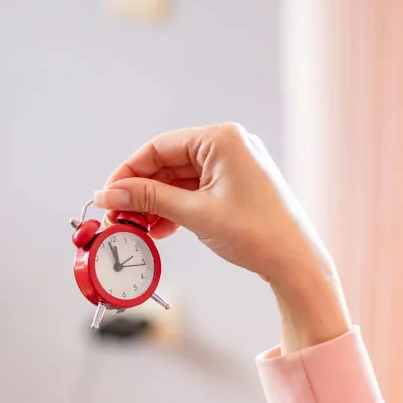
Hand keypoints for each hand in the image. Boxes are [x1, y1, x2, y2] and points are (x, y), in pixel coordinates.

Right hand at [96, 123, 350, 351]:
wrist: (296, 263)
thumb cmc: (254, 234)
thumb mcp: (194, 214)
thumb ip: (149, 199)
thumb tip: (109, 194)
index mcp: (222, 139)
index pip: (159, 147)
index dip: (128, 172)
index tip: (107, 196)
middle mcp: (229, 145)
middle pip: (168, 163)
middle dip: (141, 192)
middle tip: (118, 217)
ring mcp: (234, 166)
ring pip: (180, 180)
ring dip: (156, 203)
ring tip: (136, 229)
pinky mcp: (237, 186)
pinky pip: (196, 191)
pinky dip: (176, 209)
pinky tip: (159, 231)